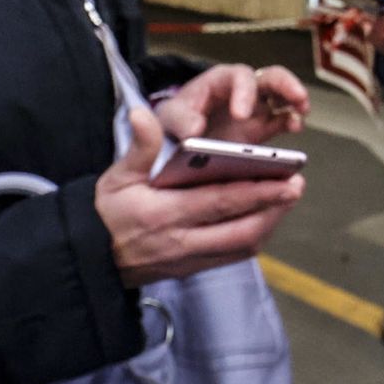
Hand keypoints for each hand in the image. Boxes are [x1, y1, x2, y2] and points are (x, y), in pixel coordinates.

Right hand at [93, 100, 303, 284]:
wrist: (87, 259)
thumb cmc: (103, 212)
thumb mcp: (114, 177)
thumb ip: (138, 147)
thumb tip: (142, 113)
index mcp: (163, 214)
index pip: (220, 203)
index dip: (257, 192)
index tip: (286, 180)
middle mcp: (181, 242)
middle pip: (240, 230)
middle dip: (273, 209)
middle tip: (296, 186)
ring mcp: (188, 260)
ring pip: (240, 247)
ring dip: (267, 224)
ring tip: (284, 198)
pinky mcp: (190, 270)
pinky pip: (230, 257)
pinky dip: (251, 238)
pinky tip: (262, 218)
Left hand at [154, 63, 307, 144]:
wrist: (175, 135)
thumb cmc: (174, 119)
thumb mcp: (169, 116)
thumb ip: (179, 120)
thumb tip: (196, 130)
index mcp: (219, 81)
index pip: (238, 77)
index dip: (244, 92)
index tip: (241, 115)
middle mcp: (242, 90)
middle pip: (270, 76)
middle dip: (286, 84)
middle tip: (297, 97)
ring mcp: (255, 108)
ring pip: (283, 94)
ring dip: (295, 99)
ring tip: (302, 112)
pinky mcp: (261, 127)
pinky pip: (282, 118)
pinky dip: (292, 120)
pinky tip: (295, 126)